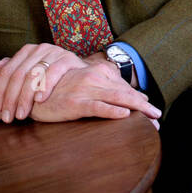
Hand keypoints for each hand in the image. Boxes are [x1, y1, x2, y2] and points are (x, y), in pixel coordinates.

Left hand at [0, 43, 85, 122]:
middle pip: (18, 75)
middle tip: (8, 117)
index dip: (0, 91)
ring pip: (33, 75)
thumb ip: (14, 69)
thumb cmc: (53, 76)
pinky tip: (39, 100)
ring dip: (25, 97)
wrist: (81, 73)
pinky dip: (45, 86)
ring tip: (22, 114)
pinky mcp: (68, 59)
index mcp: (27, 50)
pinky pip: (53, 72)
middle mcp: (40, 48)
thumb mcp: (31, 73)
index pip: (8, 71)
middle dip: (11, 98)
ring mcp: (54, 52)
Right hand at [28, 61, 162, 125]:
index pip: (125, 88)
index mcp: (99, 73)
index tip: (155, 114)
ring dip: (136, 109)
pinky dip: (112, 111)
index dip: (142, 101)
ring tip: (150, 119)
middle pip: (126, 94)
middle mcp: (95, 79)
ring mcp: (86, 90)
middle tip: (158, 118)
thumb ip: (105, 90)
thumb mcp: (85, 86)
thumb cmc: (61, 90)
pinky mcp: (76, 103)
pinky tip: (125, 115)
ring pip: (118, 99)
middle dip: (144, 107)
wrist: (33, 90)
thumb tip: (128, 104)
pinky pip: (98, 107)